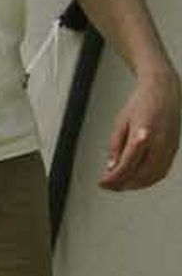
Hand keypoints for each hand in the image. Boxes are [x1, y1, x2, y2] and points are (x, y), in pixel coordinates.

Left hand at [103, 70, 178, 192]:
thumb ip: (115, 147)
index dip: (112, 178)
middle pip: (140, 174)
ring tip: (119, 184)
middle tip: (108, 185)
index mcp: (143, 134)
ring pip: (153, 176)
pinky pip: (162, 170)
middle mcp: (160, 142)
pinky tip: (135, 178)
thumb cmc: (140, 104)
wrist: (163, 90)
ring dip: (135, 184)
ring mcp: (169, 146)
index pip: (127, 165)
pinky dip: (148, 179)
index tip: (101, 183)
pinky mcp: (174, 148)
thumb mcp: (120, 124)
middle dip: (122, 184)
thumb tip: (111, 169)